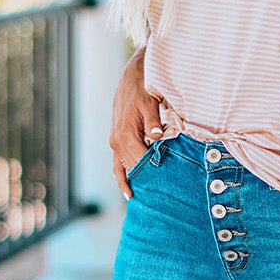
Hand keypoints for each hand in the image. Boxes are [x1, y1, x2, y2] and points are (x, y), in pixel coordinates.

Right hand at [109, 47, 163, 198]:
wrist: (131, 78)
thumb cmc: (143, 90)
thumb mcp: (149, 104)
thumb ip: (153, 122)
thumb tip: (157, 137)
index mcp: (125, 135)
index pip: (140, 162)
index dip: (152, 174)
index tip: (163, 188)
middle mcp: (117, 142)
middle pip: (132, 169)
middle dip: (144, 183)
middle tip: (157, 201)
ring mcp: (115, 143)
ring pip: (122, 169)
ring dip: (132, 183)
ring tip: (142, 201)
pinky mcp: (117, 141)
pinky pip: (119, 164)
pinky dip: (123, 177)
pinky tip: (129, 191)